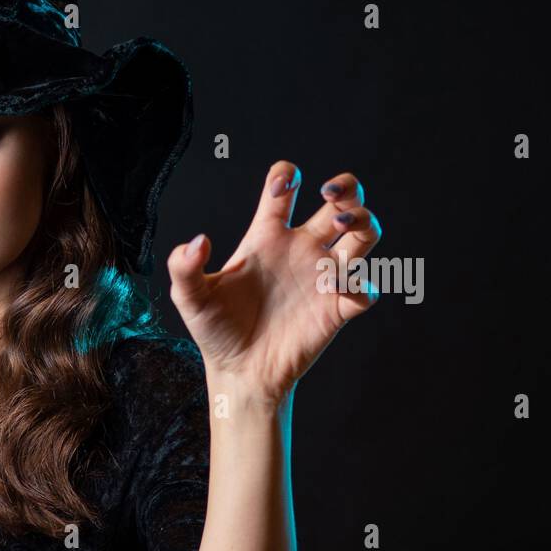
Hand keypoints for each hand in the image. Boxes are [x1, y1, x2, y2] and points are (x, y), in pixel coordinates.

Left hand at [166, 162, 381, 406]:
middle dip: (347, 188)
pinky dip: (360, 283)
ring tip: (341, 227)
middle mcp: (300, 250)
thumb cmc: (216, 331)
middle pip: (341, 203)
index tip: (281, 187)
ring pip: (364, 234)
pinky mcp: (338, 309)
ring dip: (365, 221)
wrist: (238, 372)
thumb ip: (184, 267)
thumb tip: (198, 242)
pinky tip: (334, 287)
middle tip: (331, 194)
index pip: (283, 191)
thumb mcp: (190, 298)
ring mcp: (322, 277)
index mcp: (267, 238)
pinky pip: (366, 288)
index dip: (286, 177)